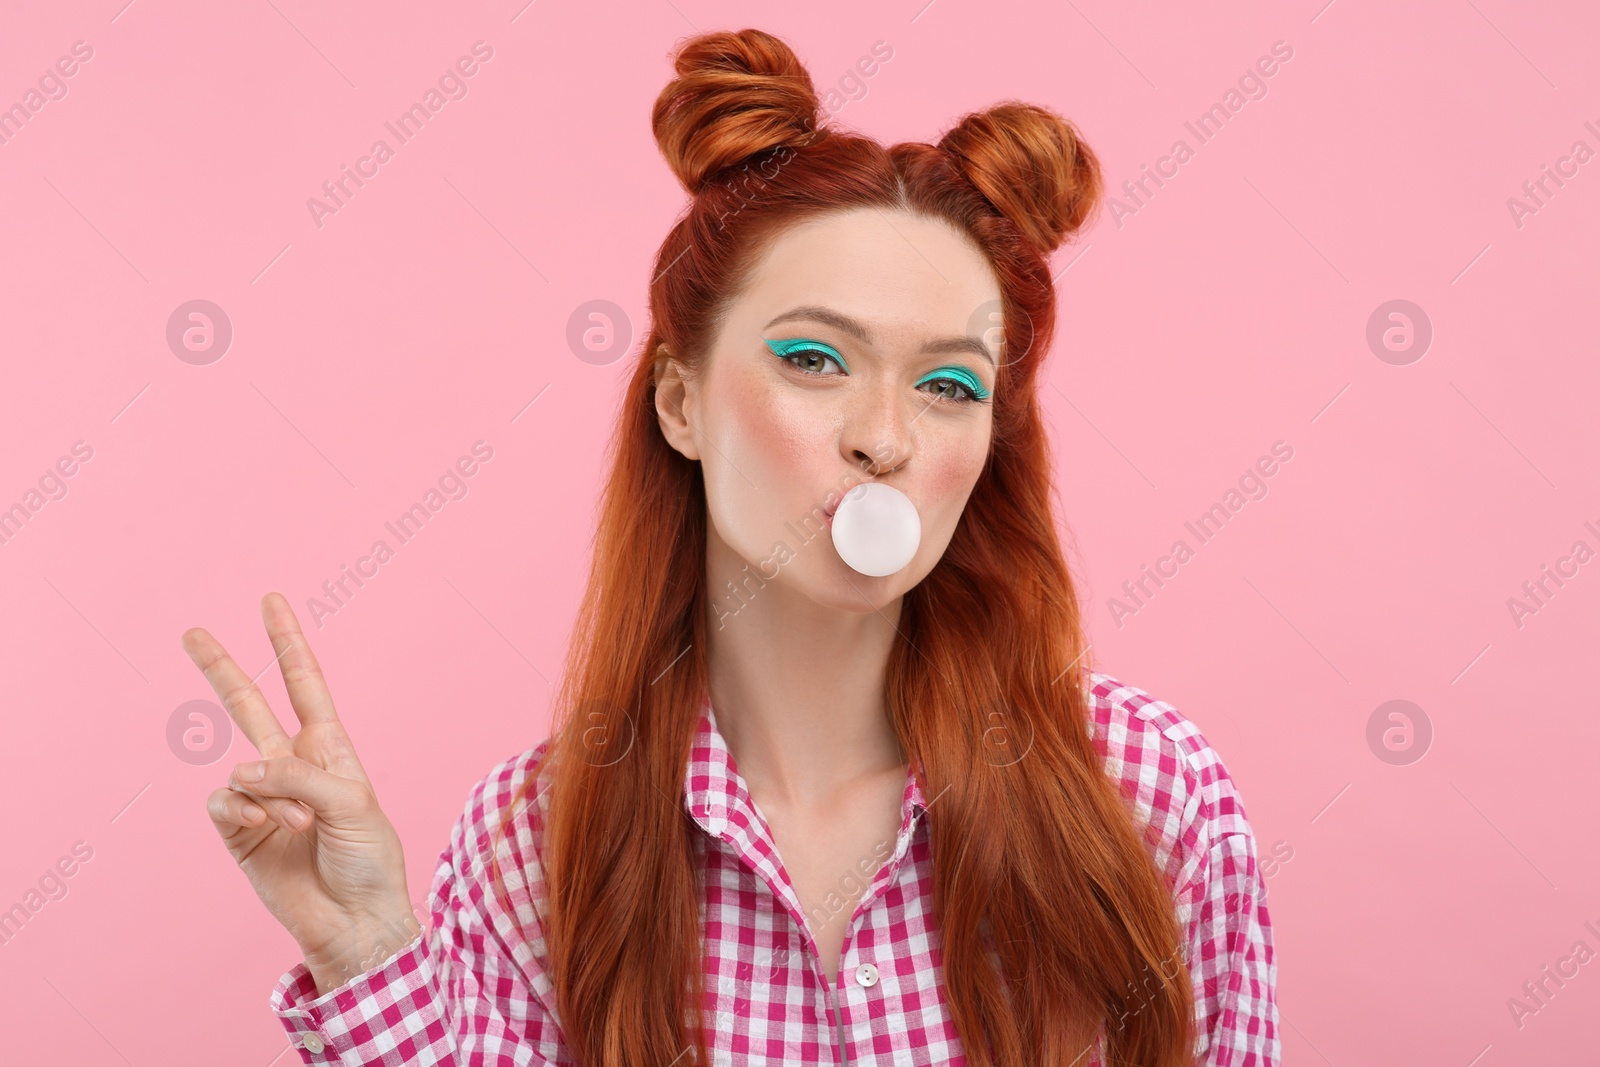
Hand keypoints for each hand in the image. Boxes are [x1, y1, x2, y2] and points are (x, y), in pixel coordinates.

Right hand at [185, 592, 418, 993]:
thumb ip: (297, 774)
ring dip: (269, 792)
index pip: (304, 684)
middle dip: (222, 668)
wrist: (357, 921)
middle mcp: (290, 766)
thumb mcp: (352, 802)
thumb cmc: (369, 859)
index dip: (288, 643)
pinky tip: (268, 827)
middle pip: (249, 705)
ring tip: (300, 823)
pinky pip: (223, 803)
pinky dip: (245, 811)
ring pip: (239, 766)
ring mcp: (262, 798)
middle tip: (191, 631)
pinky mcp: (239, 832)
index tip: (271, 600)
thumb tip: (239, 770)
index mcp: (328, 748)